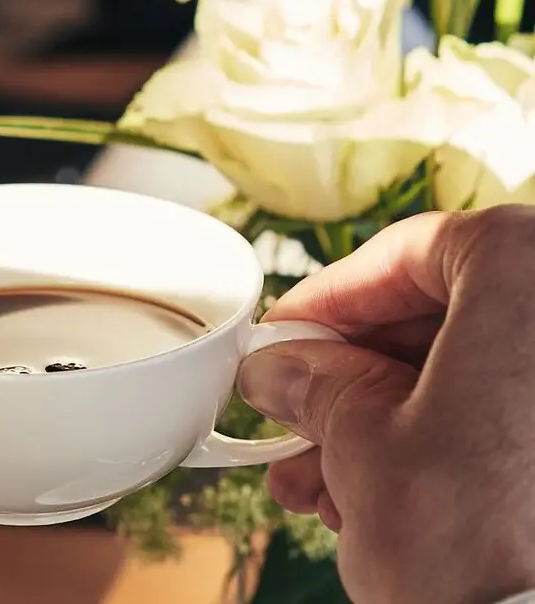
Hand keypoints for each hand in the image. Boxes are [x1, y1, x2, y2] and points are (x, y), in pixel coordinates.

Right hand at [238, 206, 534, 603]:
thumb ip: (315, 383)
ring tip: (317, 478)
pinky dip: (440, 448)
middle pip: (446, 319)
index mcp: (529, 286)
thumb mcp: (359, 442)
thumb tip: (281, 369)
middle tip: (295, 410)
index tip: (289, 333)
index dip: (337, 293)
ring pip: (472, 378)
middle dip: (355, 373)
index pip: (416, 251)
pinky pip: (503, 422)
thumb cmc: (474, 540)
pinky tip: (371, 497)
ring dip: (384, 421)